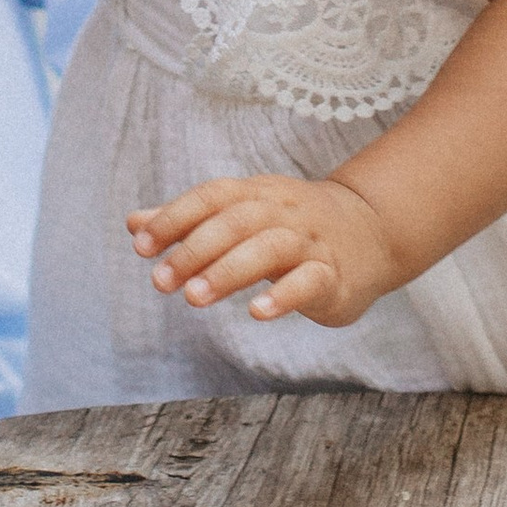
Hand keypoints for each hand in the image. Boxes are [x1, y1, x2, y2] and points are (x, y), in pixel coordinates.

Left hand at [127, 173, 403, 329]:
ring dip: (228, 271)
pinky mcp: (334, 275)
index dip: (175, 217)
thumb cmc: (293, 225)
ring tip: (194, 299)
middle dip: (195, 250)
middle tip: (161, 282)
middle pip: (236, 221)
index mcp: (258, 194)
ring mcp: (311, 242)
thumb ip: (191, 221)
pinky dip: (284, 295)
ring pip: (269, 248)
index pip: (212, 196)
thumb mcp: (244, 213)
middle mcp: (283, 212)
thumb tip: (134, 224)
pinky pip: (310, 280)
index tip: (142, 246)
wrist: (373, 232)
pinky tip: (257, 313)